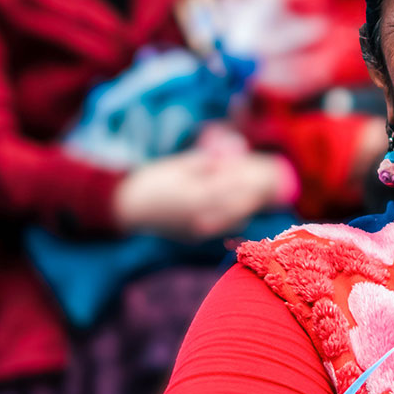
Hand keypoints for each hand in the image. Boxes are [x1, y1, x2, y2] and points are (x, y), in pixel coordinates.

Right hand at [114, 150, 290, 239]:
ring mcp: (198, 231)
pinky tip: (234, 207)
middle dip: (253, 196)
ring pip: (234, 222)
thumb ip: (208, 163)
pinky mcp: (194, 237)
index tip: (262, 172)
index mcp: (198, 197)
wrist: (127, 207)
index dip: (249, 180)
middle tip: (266, 184)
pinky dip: (230, 218)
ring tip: (252, 195)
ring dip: (245, 208)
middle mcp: (202, 218)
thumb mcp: (180, 166)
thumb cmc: (152, 180)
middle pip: (239, 208)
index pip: (234, 188)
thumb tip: (233, 155)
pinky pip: (220, 229)